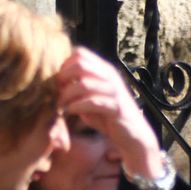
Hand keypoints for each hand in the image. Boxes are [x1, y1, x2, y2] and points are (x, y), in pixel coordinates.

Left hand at [56, 48, 165, 179]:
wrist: (133, 136)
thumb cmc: (109, 118)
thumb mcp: (91, 100)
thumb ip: (78, 90)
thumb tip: (57, 85)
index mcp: (104, 70)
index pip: (80, 53)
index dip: (65, 65)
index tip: (59, 82)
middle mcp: (110, 76)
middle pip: (80, 64)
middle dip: (63, 77)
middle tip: (57, 92)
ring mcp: (114, 91)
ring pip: (83, 84)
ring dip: (67, 95)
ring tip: (60, 106)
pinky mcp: (115, 107)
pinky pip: (92, 102)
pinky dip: (76, 106)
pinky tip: (69, 112)